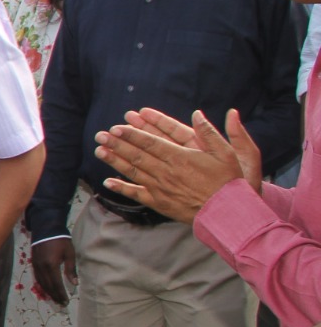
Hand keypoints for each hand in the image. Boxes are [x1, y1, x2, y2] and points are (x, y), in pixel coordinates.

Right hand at [30, 238, 76, 305]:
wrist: (46, 229)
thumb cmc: (61, 240)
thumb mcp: (69, 254)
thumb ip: (71, 269)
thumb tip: (74, 283)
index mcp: (51, 266)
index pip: (56, 284)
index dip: (61, 294)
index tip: (66, 301)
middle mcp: (42, 268)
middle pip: (48, 286)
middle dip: (55, 296)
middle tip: (61, 303)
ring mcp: (36, 266)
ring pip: (42, 283)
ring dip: (48, 292)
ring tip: (55, 299)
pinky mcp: (34, 264)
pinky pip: (38, 278)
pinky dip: (43, 286)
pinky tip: (47, 289)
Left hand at [95, 107, 260, 223]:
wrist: (227, 212)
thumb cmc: (229, 182)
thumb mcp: (225, 152)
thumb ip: (209, 133)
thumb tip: (197, 114)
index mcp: (180, 157)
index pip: (150, 143)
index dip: (132, 134)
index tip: (117, 127)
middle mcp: (166, 172)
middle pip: (136, 155)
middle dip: (117, 144)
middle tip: (100, 135)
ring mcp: (160, 188)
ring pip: (133, 171)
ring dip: (114, 161)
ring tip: (99, 151)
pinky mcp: (159, 202)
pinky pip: (136, 193)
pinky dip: (121, 188)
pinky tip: (107, 182)